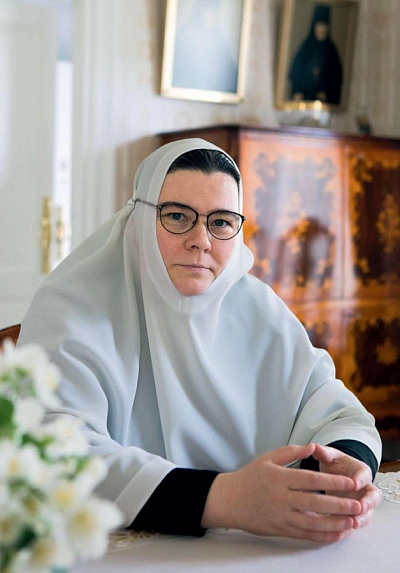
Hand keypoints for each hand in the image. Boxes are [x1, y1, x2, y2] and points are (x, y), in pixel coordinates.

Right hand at [201, 444, 363, 542]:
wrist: (229, 500)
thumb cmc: (250, 477)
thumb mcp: (268, 458)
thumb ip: (291, 452)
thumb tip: (313, 446)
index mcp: (280, 478)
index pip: (311, 480)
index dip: (332, 482)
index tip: (350, 483)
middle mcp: (281, 498)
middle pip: (315, 502)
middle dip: (339, 504)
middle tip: (358, 504)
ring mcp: (281, 515)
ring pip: (312, 522)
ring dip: (334, 523)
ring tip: (351, 522)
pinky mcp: (279, 529)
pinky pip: (304, 534)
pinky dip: (320, 535)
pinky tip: (334, 533)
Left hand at [312, 444, 382, 529]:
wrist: (335, 475)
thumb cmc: (335, 465)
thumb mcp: (330, 457)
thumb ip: (324, 453)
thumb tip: (314, 447)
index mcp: (360, 472)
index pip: (364, 475)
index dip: (360, 480)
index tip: (354, 483)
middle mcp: (364, 488)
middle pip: (373, 497)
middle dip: (368, 503)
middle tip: (360, 507)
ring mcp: (361, 503)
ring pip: (367, 513)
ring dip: (361, 519)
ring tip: (352, 523)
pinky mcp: (354, 514)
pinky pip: (356, 522)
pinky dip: (351, 527)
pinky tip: (342, 530)